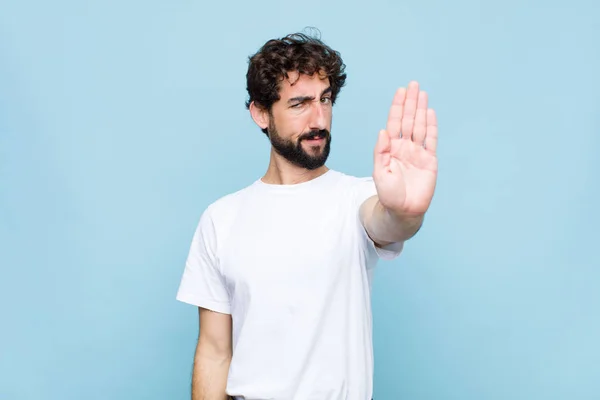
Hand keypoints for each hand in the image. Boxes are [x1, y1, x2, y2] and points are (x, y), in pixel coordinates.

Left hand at [373, 81, 437, 215]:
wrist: (404, 210)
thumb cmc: (389, 194)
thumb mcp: (380, 172)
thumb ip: (381, 152)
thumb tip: (383, 131)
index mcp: (391, 148)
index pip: (395, 122)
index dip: (398, 107)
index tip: (400, 91)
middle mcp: (405, 147)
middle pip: (409, 120)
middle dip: (410, 102)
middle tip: (413, 84)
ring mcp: (418, 152)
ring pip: (420, 126)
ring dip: (421, 110)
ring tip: (422, 93)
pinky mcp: (430, 160)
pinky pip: (431, 140)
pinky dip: (432, 127)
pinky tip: (431, 113)